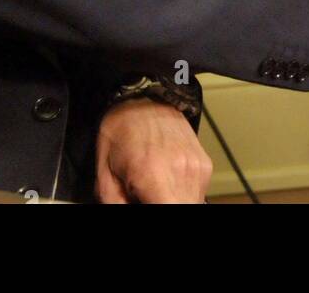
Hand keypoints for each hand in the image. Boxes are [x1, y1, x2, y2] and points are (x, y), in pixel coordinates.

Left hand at [93, 98, 212, 202]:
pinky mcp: (204, 164)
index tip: (143, 202)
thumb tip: (125, 213)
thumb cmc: (120, 131)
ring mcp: (196, 167)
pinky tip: (166, 180)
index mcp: (153, 175)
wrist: (143, 95)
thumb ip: (114, 204)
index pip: (170, 210)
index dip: (154, 210)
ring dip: (173, 201)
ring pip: (191, 202)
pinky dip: (182, 194)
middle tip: (146, 196)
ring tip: (154, 190)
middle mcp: (181, 171)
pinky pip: (197, 191)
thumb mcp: (104, 175)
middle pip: (184, 207)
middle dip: (163, 205)